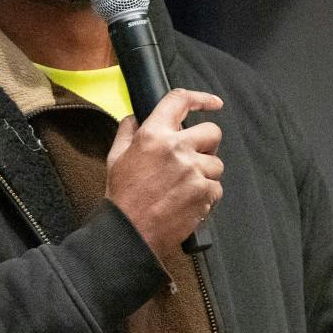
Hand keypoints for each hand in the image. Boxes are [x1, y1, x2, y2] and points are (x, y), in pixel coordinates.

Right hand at [106, 89, 223, 262]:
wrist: (130, 233)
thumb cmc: (122, 197)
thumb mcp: (115, 158)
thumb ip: (128, 133)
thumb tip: (135, 118)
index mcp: (154, 134)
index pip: (180, 101)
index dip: (201, 99)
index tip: (214, 103)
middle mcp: (177, 148)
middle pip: (212, 132)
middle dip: (207, 144)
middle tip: (195, 157)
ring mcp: (194, 170)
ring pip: (216, 163)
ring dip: (206, 173)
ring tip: (186, 187)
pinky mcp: (204, 192)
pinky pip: (217, 187)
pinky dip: (207, 195)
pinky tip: (189, 202)